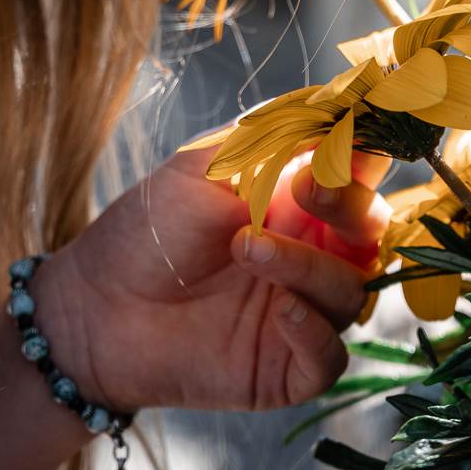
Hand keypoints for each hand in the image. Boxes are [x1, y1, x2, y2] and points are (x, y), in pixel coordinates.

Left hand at [33, 143, 392, 414]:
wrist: (97, 305)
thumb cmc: (149, 229)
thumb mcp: (206, 165)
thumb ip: (273, 137)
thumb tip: (338, 103)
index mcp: (299, 201)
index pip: (362, 174)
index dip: (365, 155)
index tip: (342, 141)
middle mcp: (312, 252)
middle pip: (373, 230)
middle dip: (351, 205)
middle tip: (305, 190)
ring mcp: (303, 310)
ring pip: (353, 290)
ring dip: (310, 265)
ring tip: (247, 248)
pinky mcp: (287, 367)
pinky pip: (331, 355)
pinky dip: (314, 332)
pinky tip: (279, 310)